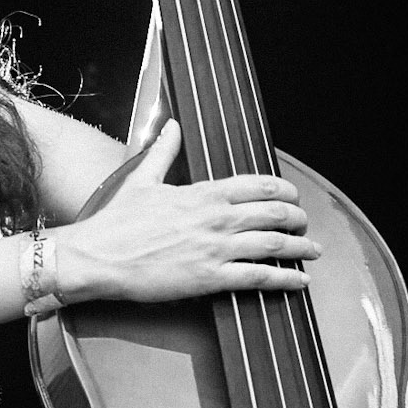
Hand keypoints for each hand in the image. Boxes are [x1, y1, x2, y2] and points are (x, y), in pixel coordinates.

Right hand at [56, 120, 319, 304]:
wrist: (96, 257)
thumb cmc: (115, 223)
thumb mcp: (141, 179)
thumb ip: (163, 151)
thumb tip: (170, 126)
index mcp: (201, 193)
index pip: (257, 185)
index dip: (284, 191)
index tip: (293, 197)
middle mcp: (214, 218)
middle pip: (274, 213)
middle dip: (297, 219)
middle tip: (305, 225)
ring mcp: (214, 248)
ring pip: (273, 244)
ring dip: (299, 248)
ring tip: (311, 251)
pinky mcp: (209, 277)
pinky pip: (258, 277)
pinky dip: (285, 278)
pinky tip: (298, 281)